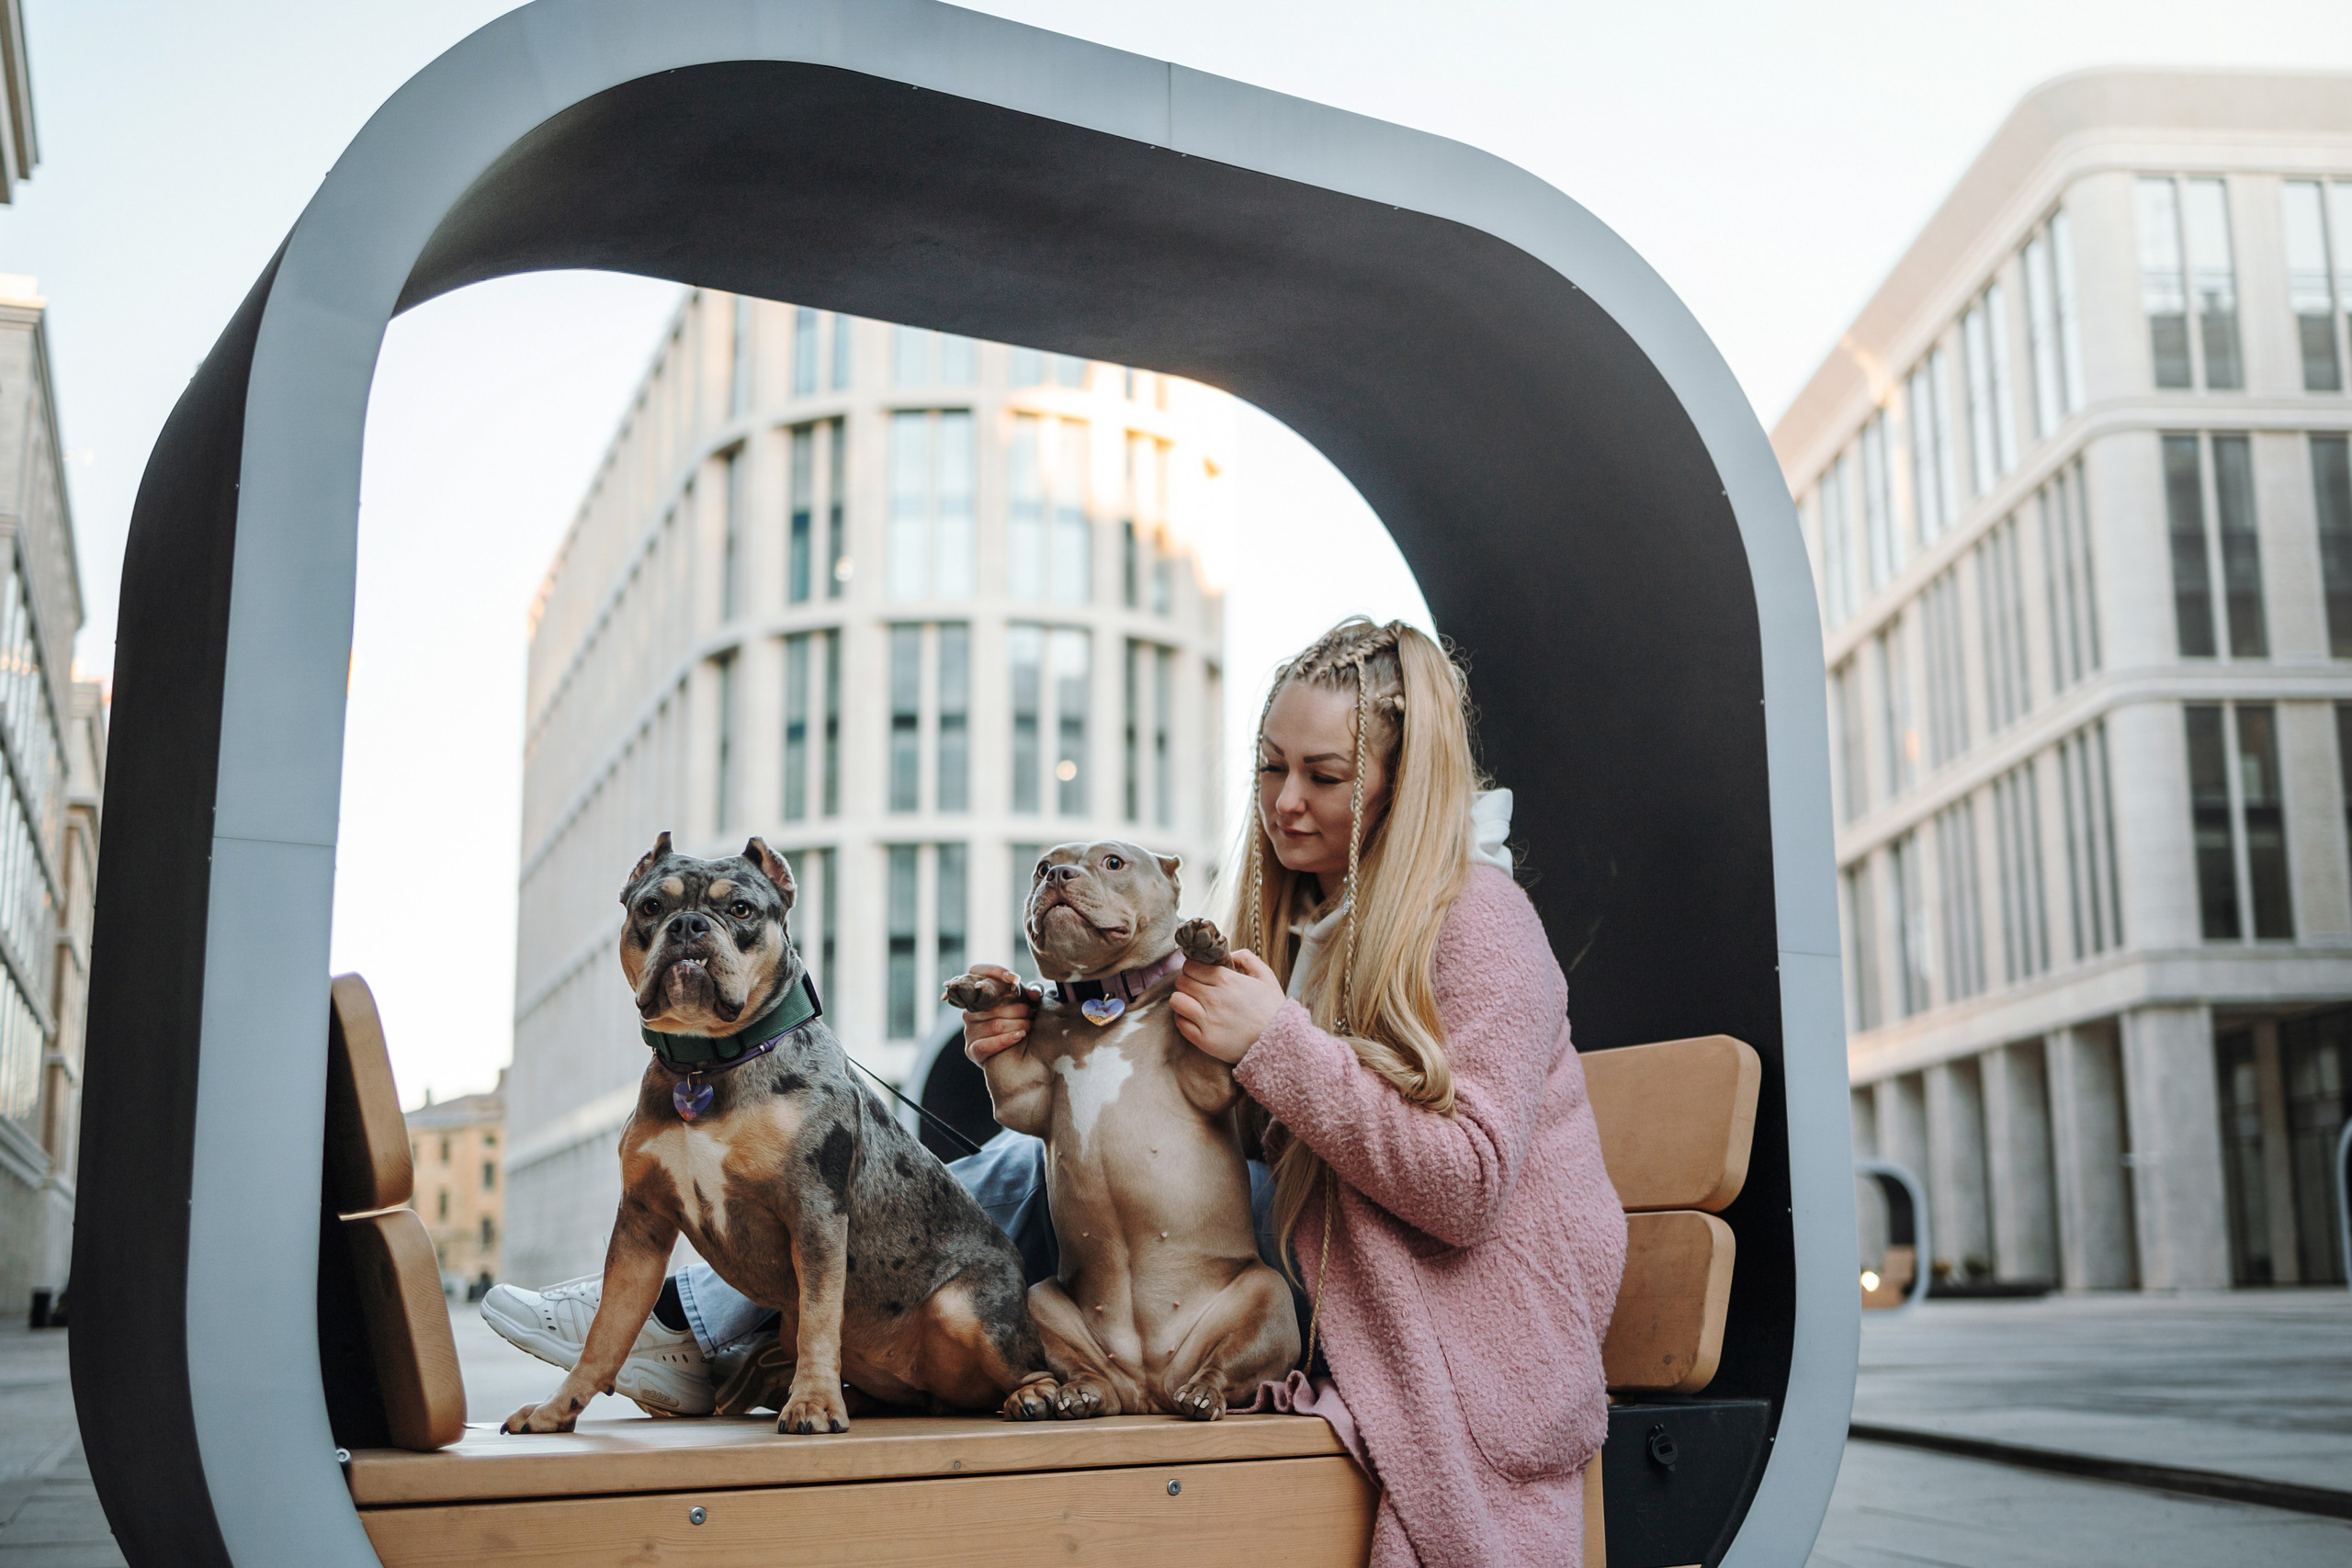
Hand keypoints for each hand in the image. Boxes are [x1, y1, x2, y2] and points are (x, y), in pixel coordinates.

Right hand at [959, 963, 1040, 1064]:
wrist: (1013, 1059)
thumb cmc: (1017, 1024)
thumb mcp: (1023, 1005)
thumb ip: (1029, 995)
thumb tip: (1035, 994)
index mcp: (978, 995)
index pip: (976, 972)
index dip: (994, 972)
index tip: (1015, 979)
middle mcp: (969, 1011)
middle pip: (994, 1003)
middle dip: (1019, 1008)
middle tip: (1032, 1014)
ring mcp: (969, 1031)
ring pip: (996, 1024)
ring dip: (1019, 1025)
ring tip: (1030, 1027)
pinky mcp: (972, 1049)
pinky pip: (987, 1044)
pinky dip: (1006, 1040)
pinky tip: (1019, 1036)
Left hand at [1170, 950, 1287, 1064]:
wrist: (1280, 1043)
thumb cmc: (1273, 1009)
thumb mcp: (1267, 977)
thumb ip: (1248, 959)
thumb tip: (1230, 954)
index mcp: (1227, 980)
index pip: (1191, 966)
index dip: (1194, 969)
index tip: (1200, 975)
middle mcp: (1214, 998)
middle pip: (1181, 982)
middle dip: (1187, 983)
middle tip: (1197, 989)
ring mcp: (1208, 1020)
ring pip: (1176, 1001)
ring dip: (1183, 1000)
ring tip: (1194, 1003)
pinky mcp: (1204, 1040)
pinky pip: (1180, 1023)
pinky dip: (1184, 1019)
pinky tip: (1196, 1019)